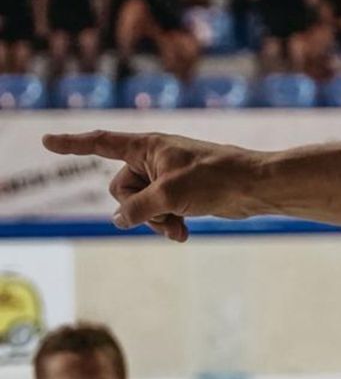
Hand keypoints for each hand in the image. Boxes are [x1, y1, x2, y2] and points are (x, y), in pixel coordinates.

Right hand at [42, 130, 264, 241]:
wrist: (256, 187)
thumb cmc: (216, 179)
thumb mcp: (169, 195)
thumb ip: (137, 208)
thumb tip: (118, 221)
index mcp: (147, 146)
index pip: (100, 143)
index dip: (72, 144)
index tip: (46, 141)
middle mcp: (153, 159)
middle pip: (120, 189)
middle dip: (137, 208)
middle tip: (164, 212)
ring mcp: (166, 178)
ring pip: (140, 206)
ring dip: (155, 221)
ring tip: (178, 229)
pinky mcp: (181, 194)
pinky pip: (159, 214)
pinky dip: (168, 225)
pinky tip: (184, 236)